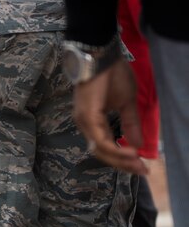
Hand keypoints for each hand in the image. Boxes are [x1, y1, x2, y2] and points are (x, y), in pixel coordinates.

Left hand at [72, 57, 146, 174]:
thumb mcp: (127, 102)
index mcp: (92, 123)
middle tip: (142, 171)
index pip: (106, 147)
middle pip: (102, 153)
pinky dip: (115, 148)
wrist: (102, 56)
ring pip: (100, 149)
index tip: (141, 166)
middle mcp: (85, 125)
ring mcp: (84, 122)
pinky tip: (130, 152)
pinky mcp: (86, 117)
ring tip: (138, 163)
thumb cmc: (112, 75)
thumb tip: (138, 144)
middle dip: (122, 163)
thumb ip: (130, 124)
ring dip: (120, 159)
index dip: (122, 158)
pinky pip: (100, 139)